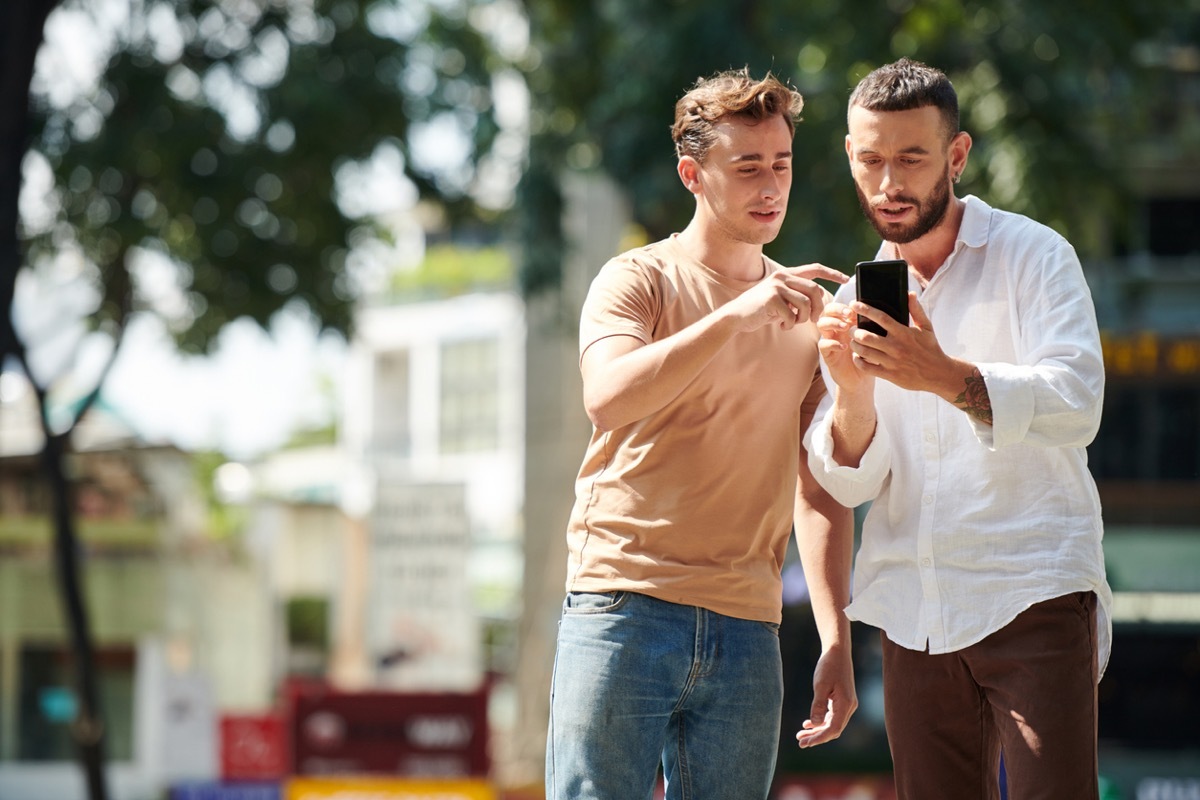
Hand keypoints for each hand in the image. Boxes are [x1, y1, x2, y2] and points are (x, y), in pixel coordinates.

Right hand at [726, 263, 847, 332]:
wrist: (736, 316)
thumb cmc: (761, 310)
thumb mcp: (781, 299)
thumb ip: (797, 296)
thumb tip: (819, 297)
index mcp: (786, 274)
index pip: (814, 268)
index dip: (832, 274)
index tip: (846, 279)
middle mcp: (782, 276)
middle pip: (815, 290)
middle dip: (818, 308)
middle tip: (814, 320)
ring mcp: (776, 286)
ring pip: (805, 304)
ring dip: (802, 319)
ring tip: (792, 323)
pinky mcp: (771, 299)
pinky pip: (791, 315)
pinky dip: (790, 324)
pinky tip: (782, 326)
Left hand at [795, 644, 856, 747]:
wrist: (837, 651)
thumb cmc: (829, 665)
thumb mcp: (820, 685)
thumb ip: (818, 706)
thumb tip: (816, 725)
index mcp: (846, 704)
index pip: (834, 729)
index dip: (820, 738)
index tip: (806, 743)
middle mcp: (849, 707)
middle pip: (833, 729)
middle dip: (817, 737)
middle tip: (800, 743)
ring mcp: (846, 704)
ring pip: (832, 724)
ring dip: (817, 730)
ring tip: (801, 736)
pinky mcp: (842, 700)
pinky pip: (832, 716)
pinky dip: (820, 721)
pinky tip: (807, 724)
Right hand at [816, 302, 874, 397]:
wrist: (861, 379)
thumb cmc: (869, 357)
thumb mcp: (873, 340)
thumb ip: (872, 327)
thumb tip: (880, 313)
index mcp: (846, 323)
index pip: (840, 306)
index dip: (846, 305)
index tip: (857, 308)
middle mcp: (836, 330)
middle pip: (827, 311)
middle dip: (836, 309)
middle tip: (848, 313)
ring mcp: (830, 340)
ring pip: (821, 324)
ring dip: (833, 323)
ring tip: (845, 327)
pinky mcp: (827, 354)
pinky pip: (823, 344)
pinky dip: (833, 344)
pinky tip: (844, 346)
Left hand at [849, 293, 952, 393]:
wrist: (938, 374)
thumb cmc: (931, 348)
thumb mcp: (926, 327)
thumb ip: (916, 310)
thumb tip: (909, 293)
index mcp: (904, 332)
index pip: (880, 317)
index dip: (865, 309)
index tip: (853, 304)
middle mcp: (896, 346)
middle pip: (866, 336)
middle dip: (854, 331)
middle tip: (850, 328)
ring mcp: (892, 361)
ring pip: (864, 352)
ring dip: (854, 345)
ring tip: (852, 341)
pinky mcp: (890, 375)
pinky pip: (867, 368)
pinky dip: (858, 361)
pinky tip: (857, 356)